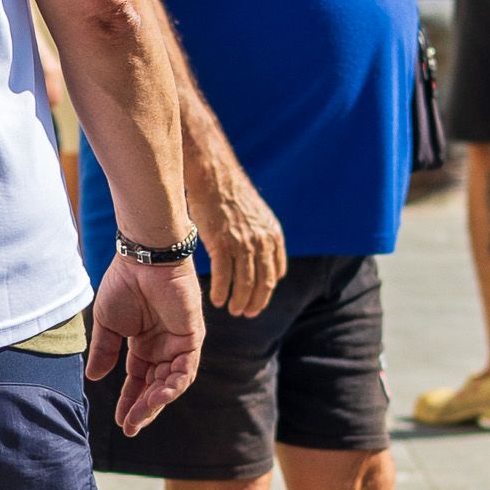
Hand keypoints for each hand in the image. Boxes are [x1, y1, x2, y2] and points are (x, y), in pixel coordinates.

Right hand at [85, 254, 206, 433]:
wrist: (142, 260)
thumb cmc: (124, 284)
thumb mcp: (107, 324)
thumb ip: (104, 352)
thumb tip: (94, 378)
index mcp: (143, 346)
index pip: (138, 381)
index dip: (129, 402)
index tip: (120, 422)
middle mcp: (163, 348)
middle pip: (155, 387)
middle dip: (143, 408)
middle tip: (130, 428)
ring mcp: (179, 344)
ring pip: (172, 383)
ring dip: (157, 401)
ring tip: (140, 416)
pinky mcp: (192, 338)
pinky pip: (186, 369)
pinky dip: (174, 385)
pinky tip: (158, 397)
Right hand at [191, 162, 285, 318]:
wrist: (214, 176)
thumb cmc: (230, 195)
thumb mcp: (256, 216)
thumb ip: (261, 237)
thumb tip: (258, 259)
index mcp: (273, 235)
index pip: (275, 273)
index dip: (266, 291)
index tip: (256, 300)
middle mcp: (262, 242)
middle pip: (263, 283)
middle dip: (255, 302)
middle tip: (246, 313)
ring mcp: (243, 244)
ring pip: (245, 283)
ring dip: (239, 301)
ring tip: (233, 310)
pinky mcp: (222, 244)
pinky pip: (224, 277)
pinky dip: (222, 292)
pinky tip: (218, 301)